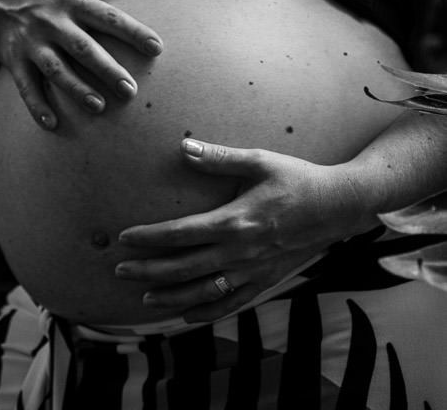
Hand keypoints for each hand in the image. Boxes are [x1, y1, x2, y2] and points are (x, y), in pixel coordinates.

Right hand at [0, 0, 163, 128]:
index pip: (107, 16)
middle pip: (82, 47)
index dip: (132, 31)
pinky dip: (36, 105)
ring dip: (76, 89)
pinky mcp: (13, 60)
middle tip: (130, 91)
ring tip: (98, 107)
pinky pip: (25, 86)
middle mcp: (51, 21)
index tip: (157, 48)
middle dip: (106, 69)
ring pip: (56, 69)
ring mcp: (31, 42)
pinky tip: (52, 124)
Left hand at [114, 138, 377, 322]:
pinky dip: (207, 310)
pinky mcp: (266, 279)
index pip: (181, 233)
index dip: (149, 237)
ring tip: (145, 299)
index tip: (123, 238)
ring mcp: (253, 270)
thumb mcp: (259, 160)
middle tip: (120, 271)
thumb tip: (184, 146)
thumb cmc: (298, 179)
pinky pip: (232, 302)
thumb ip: (218, 157)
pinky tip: (186, 314)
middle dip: (149, 271)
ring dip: (172, 297)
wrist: (341, 206)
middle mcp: (240, 251)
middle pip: (184, 267)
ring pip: (204, 291)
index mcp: (235, 221)